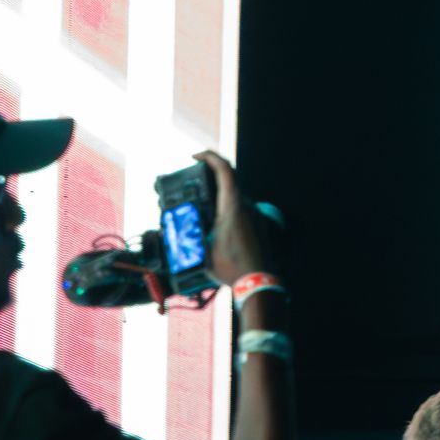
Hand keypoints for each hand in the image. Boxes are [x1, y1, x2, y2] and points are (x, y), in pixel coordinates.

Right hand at [201, 149, 274, 285]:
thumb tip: (180, 227)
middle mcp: (248, 206)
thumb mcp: (203, 250)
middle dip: (211, 177)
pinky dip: (227, 210)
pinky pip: (242, 210)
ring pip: (235, 197)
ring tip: (201, 210)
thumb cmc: (232, 268)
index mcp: (233, 206)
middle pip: (230, 181)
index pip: (225, 170)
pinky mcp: (259, 225)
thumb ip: (193, 234)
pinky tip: (216, 225)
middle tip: (194, 181)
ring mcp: (256, 215)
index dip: (210, 157)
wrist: (259, 283)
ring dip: (219, 197)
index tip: (195, 156)